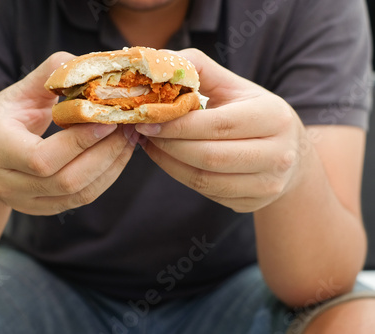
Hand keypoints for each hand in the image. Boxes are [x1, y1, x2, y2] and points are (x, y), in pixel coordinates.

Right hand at [0, 52, 138, 214]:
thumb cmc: (0, 122)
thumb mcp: (16, 94)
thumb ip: (47, 77)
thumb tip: (84, 64)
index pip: (42, 157)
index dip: (80, 141)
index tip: (109, 119)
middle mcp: (8, 183)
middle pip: (67, 180)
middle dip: (105, 154)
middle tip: (128, 127)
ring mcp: (26, 202)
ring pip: (79, 193)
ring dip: (112, 166)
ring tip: (129, 139)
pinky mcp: (43, 209)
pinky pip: (82, 198)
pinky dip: (106, 177)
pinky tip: (118, 155)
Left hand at [136, 48, 306, 211]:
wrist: (290, 154)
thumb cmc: (254, 114)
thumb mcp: (236, 87)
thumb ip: (200, 70)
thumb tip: (161, 61)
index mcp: (274, 117)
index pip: (218, 124)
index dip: (178, 125)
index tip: (148, 120)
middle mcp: (278, 154)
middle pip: (210, 156)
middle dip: (169, 145)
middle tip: (145, 133)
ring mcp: (268, 183)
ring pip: (205, 180)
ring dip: (170, 163)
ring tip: (152, 145)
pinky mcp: (253, 202)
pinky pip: (207, 192)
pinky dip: (180, 175)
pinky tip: (168, 159)